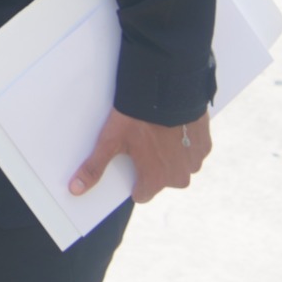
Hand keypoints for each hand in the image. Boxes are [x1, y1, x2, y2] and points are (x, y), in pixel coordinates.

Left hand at [70, 108, 210, 202]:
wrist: (168, 88)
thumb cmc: (137, 116)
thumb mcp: (111, 140)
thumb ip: (95, 167)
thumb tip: (75, 189)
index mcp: (157, 179)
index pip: (142, 194)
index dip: (134, 179)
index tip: (130, 162)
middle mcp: (180, 176)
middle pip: (163, 179)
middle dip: (154, 165)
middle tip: (144, 141)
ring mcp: (195, 160)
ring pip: (180, 165)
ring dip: (172, 154)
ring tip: (159, 132)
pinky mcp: (206, 144)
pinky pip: (194, 150)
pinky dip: (186, 142)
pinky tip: (175, 127)